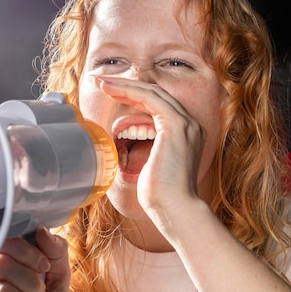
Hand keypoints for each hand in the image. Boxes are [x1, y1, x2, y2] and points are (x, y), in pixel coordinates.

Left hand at [97, 76, 205, 221]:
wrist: (175, 210)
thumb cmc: (160, 197)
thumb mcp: (149, 167)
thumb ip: (142, 150)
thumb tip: (121, 147)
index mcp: (186, 134)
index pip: (157, 105)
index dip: (133, 95)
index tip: (110, 92)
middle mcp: (190, 125)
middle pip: (154, 94)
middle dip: (126, 85)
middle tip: (101, 81)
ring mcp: (186, 124)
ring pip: (152, 92)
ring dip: (124, 85)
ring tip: (100, 82)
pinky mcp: (177, 126)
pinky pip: (151, 99)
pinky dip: (129, 91)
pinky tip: (111, 90)